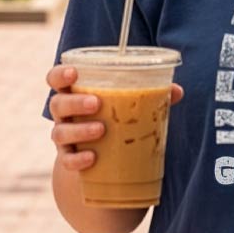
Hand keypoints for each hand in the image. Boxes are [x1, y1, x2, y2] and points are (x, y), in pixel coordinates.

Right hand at [46, 65, 183, 172]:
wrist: (99, 154)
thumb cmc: (114, 116)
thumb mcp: (128, 103)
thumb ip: (151, 95)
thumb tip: (177, 91)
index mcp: (76, 92)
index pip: (57, 79)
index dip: (60, 74)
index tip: (73, 72)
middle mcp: (64, 114)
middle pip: (58, 104)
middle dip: (75, 102)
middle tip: (96, 103)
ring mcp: (64, 136)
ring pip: (60, 132)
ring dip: (79, 130)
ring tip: (100, 130)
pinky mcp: (68, 158)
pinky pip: (66, 160)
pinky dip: (77, 159)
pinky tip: (92, 158)